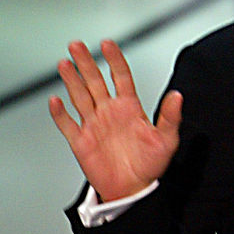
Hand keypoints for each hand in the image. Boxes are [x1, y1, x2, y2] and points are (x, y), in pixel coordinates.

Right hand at [49, 39, 181, 200]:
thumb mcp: (167, 140)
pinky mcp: (81, 141)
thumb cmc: (150, 165)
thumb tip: (178, 96)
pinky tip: (55, 101)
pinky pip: (67, 124)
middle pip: (95, 81)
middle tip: (77, 45)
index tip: (107, 44)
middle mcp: (110, 112)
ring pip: (80, 96)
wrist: (133, 189)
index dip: (114, 59)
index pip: (120, 77)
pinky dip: (60, 114)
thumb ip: (170, 117)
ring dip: (72, 80)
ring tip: (64, 63)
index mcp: (129, 108)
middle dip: (86, 62)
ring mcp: (94, 125)